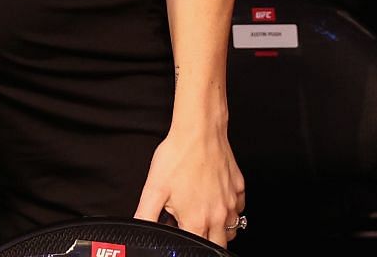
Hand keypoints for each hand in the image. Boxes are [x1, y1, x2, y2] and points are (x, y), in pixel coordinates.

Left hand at [135, 121, 245, 245]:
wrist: (199, 130)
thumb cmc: (178, 156)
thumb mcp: (153, 188)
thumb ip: (144, 215)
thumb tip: (138, 228)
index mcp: (196, 220)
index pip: (194, 248)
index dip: (183, 242)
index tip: (179, 231)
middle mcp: (218, 215)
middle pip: (216, 245)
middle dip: (203, 241)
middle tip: (191, 226)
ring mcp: (231, 202)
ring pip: (230, 229)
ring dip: (218, 228)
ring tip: (202, 214)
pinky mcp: (239, 188)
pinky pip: (238, 208)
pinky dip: (229, 209)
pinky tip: (215, 197)